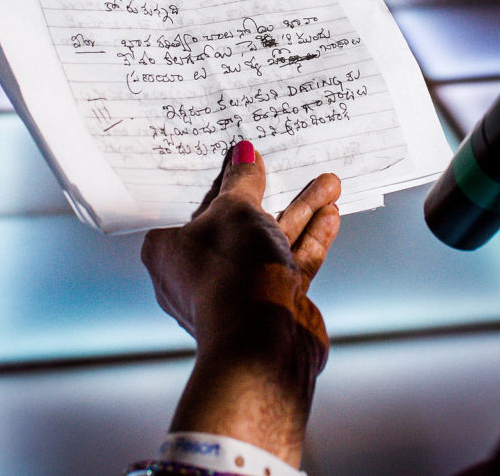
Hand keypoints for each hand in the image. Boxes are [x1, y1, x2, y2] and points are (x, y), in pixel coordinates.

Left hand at [142, 141, 340, 465]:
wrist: (263, 347)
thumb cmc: (231, 277)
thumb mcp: (235, 211)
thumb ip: (242, 182)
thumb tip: (243, 155)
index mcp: (169, 249)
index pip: (192, 201)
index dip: (217, 175)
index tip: (236, 152)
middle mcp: (201, 270)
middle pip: (238, 219)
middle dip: (269, 191)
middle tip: (288, 162)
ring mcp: (239, 288)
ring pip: (271, 239)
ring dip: (301, 211)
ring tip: (329, 183)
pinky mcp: (273, 300)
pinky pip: (292, 260)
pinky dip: (310, 238)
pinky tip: (330, 215)